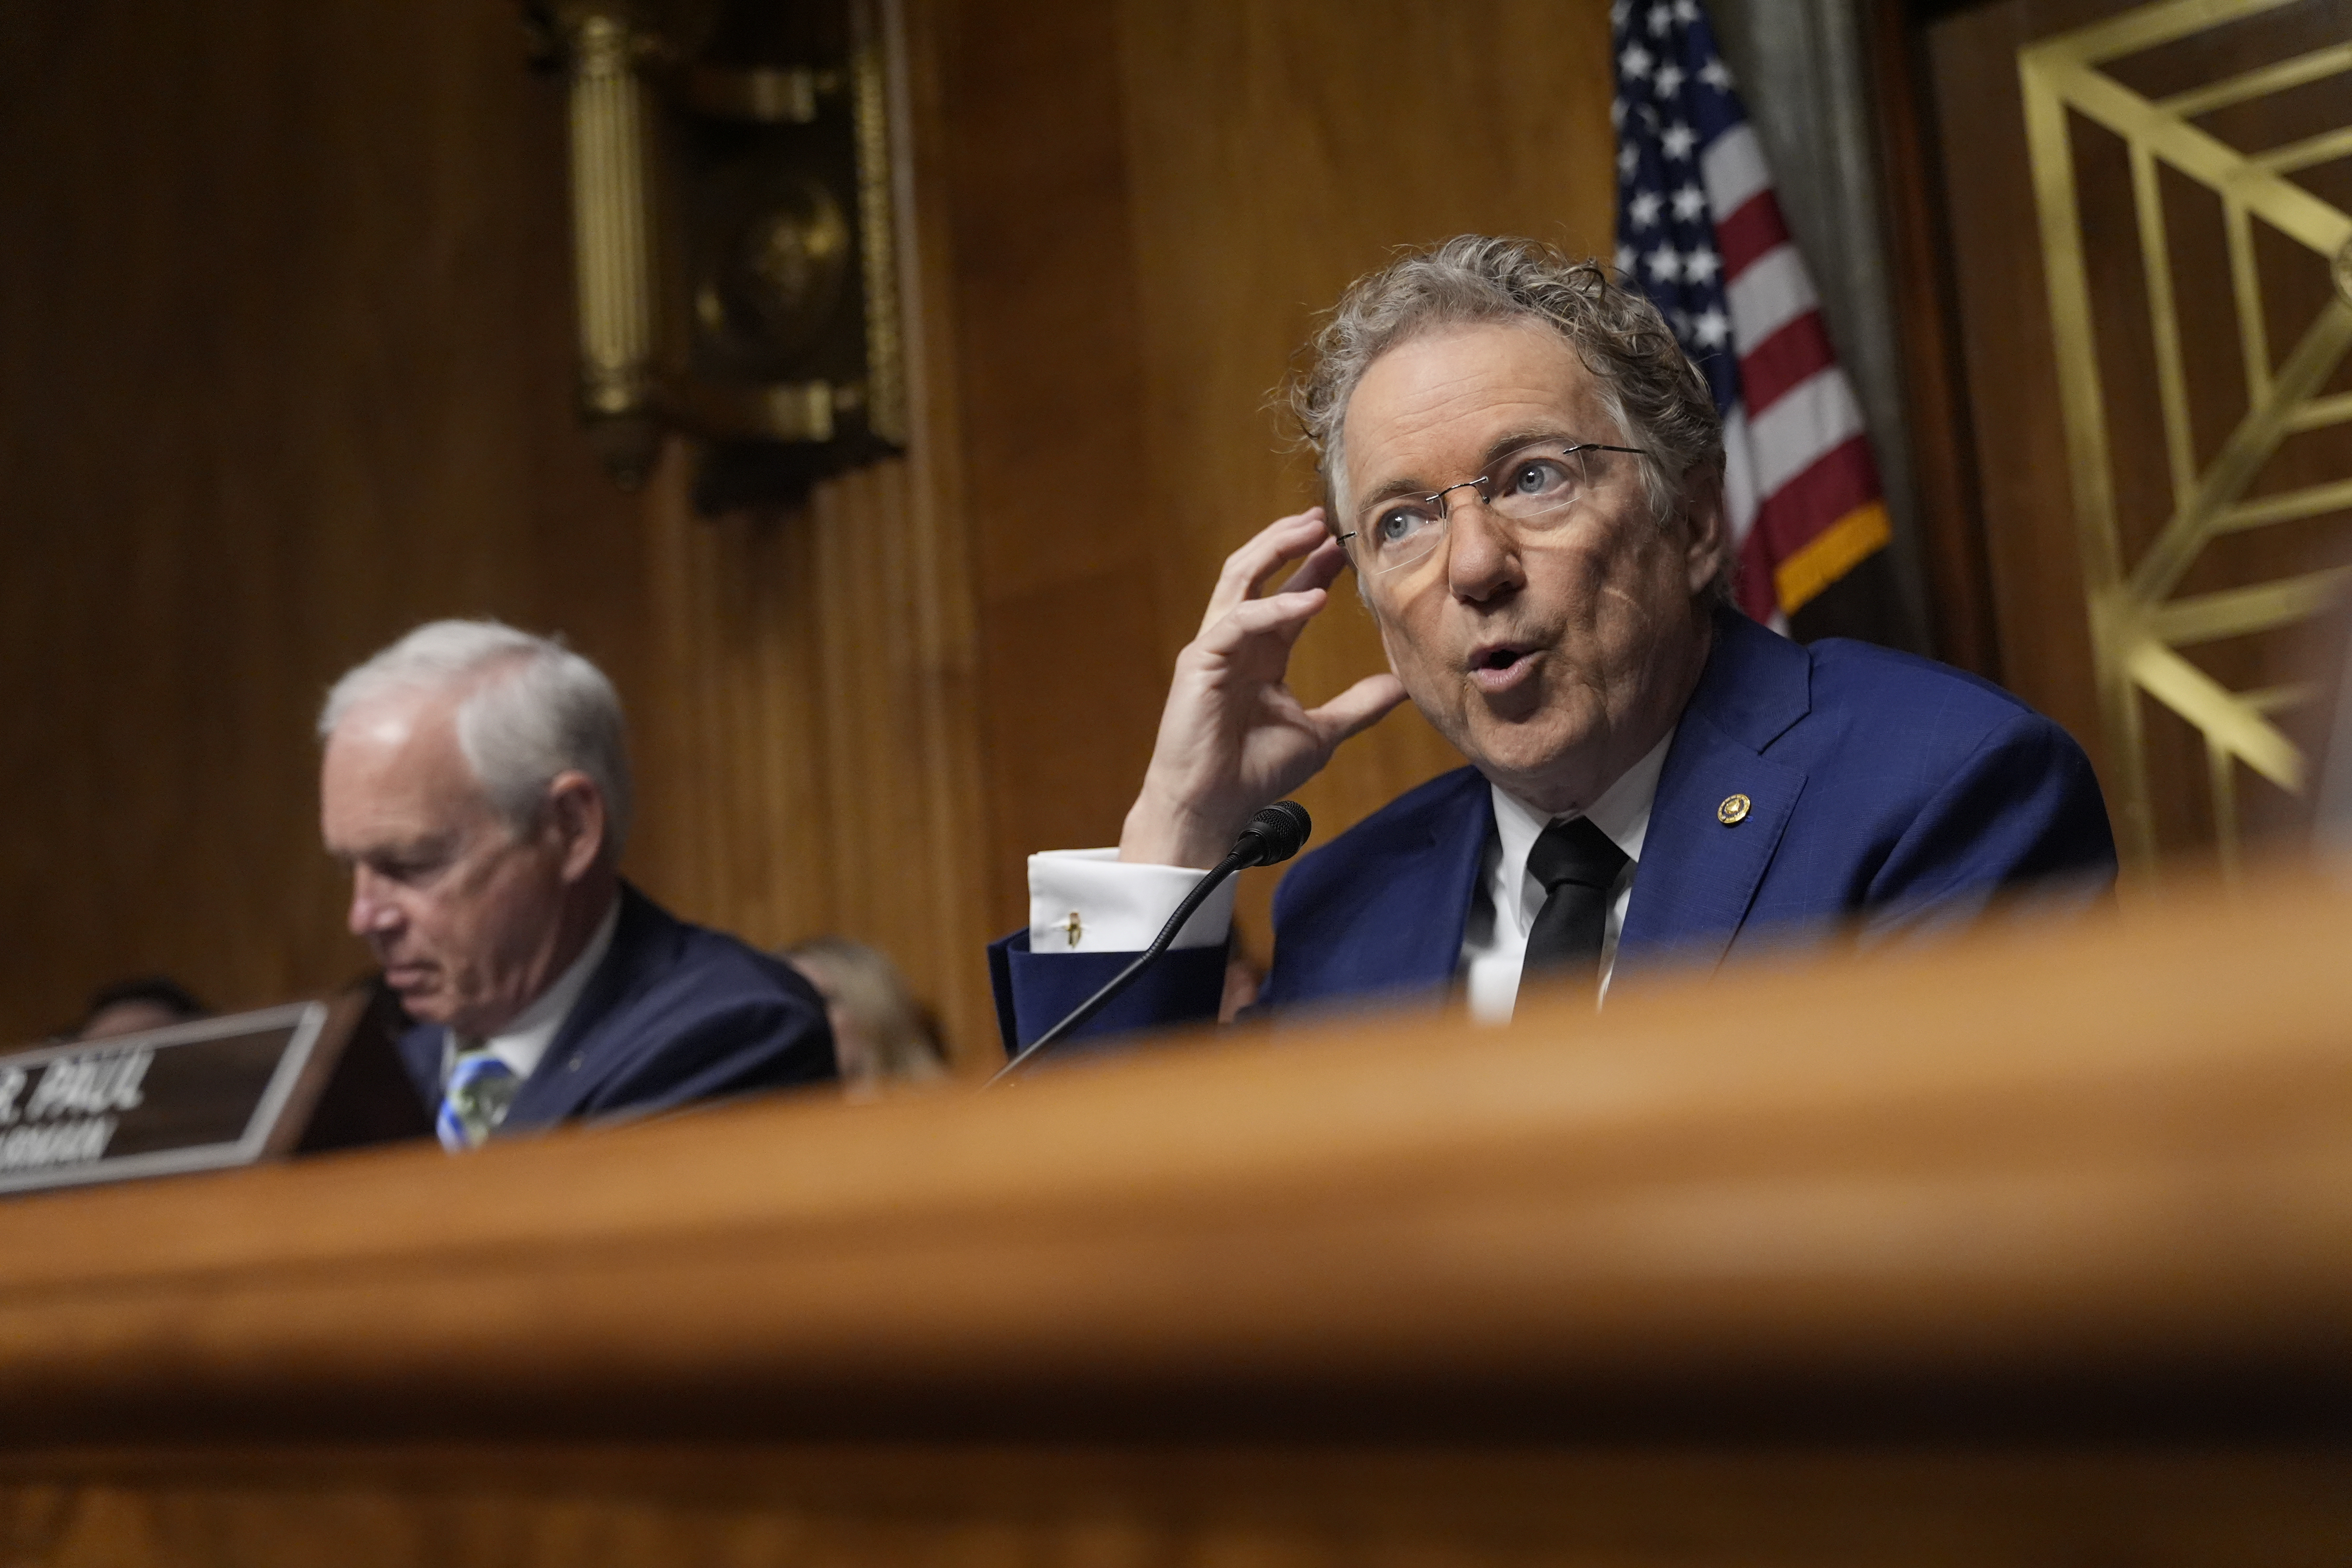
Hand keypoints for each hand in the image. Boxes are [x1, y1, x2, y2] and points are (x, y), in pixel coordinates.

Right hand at [1120, 509, 1407, 866]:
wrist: (1213, 807)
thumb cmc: (1255, 772)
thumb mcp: (1322, 732)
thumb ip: (1359, 705)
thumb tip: (1404, 686)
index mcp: (1261, 653)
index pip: (1287, 594)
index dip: (1315, 566)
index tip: (1347, 546)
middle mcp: (1235, 642)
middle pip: (1256, 571)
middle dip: (1288, 540)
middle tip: (1325, 518)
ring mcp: (1214, 648)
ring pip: (1239, 579)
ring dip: (1274, 550)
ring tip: (1310, 531)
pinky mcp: (1200, 662)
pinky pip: (1238, 621)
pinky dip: (1275, 608)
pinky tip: (1312, 601)